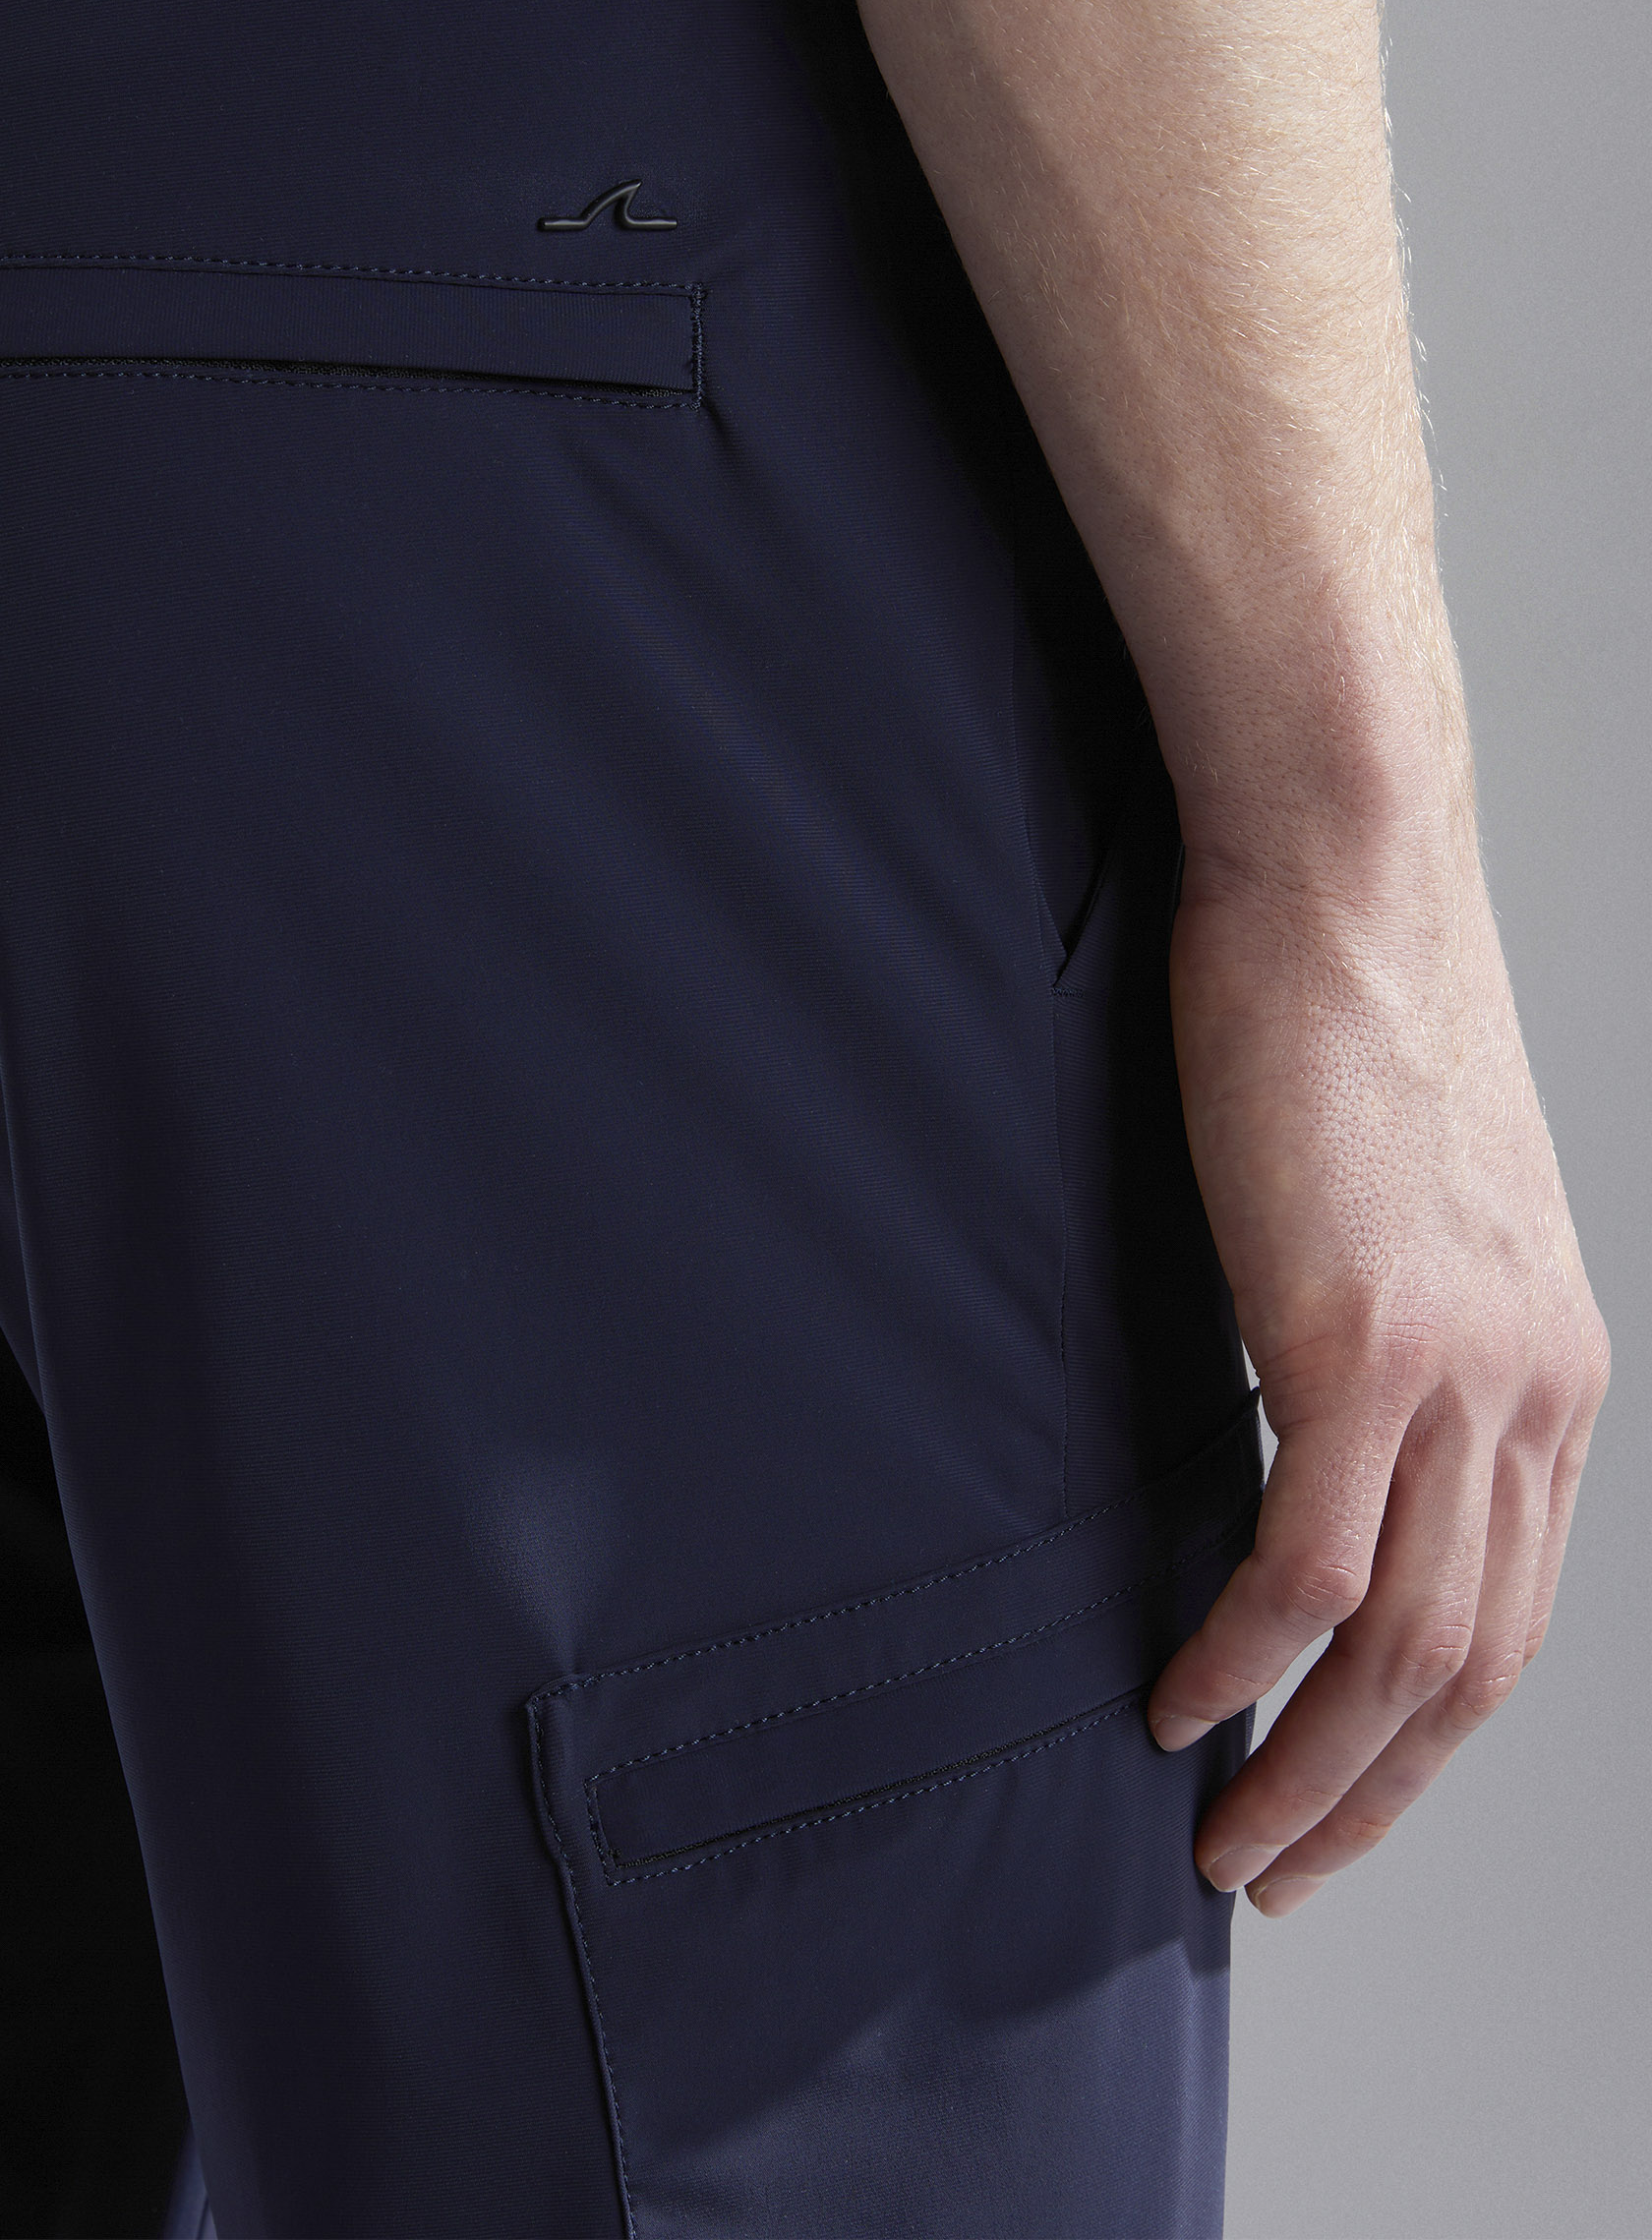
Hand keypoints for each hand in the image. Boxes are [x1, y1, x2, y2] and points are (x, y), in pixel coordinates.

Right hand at [1148, 840, 1608, 1915]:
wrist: (1347, 874)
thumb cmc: (1346, 1013)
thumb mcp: (1409, 1206)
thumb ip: (1389, 1330)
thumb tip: (1307, 1412)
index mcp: (1555, 1368)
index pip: (1514, 1608)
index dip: (1427, 1731)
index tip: (1342, 1790)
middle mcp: (1535, 1390)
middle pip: (1472, 1663)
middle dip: (1373, 1794)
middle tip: (1275, 1867)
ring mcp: (1460, 1371)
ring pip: (1401, 1645)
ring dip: (1311, 1767)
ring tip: (1227, 1836)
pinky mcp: (1361, 1338)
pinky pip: (1306, 1560)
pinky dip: (1245, 1657)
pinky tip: (1186, 1699)